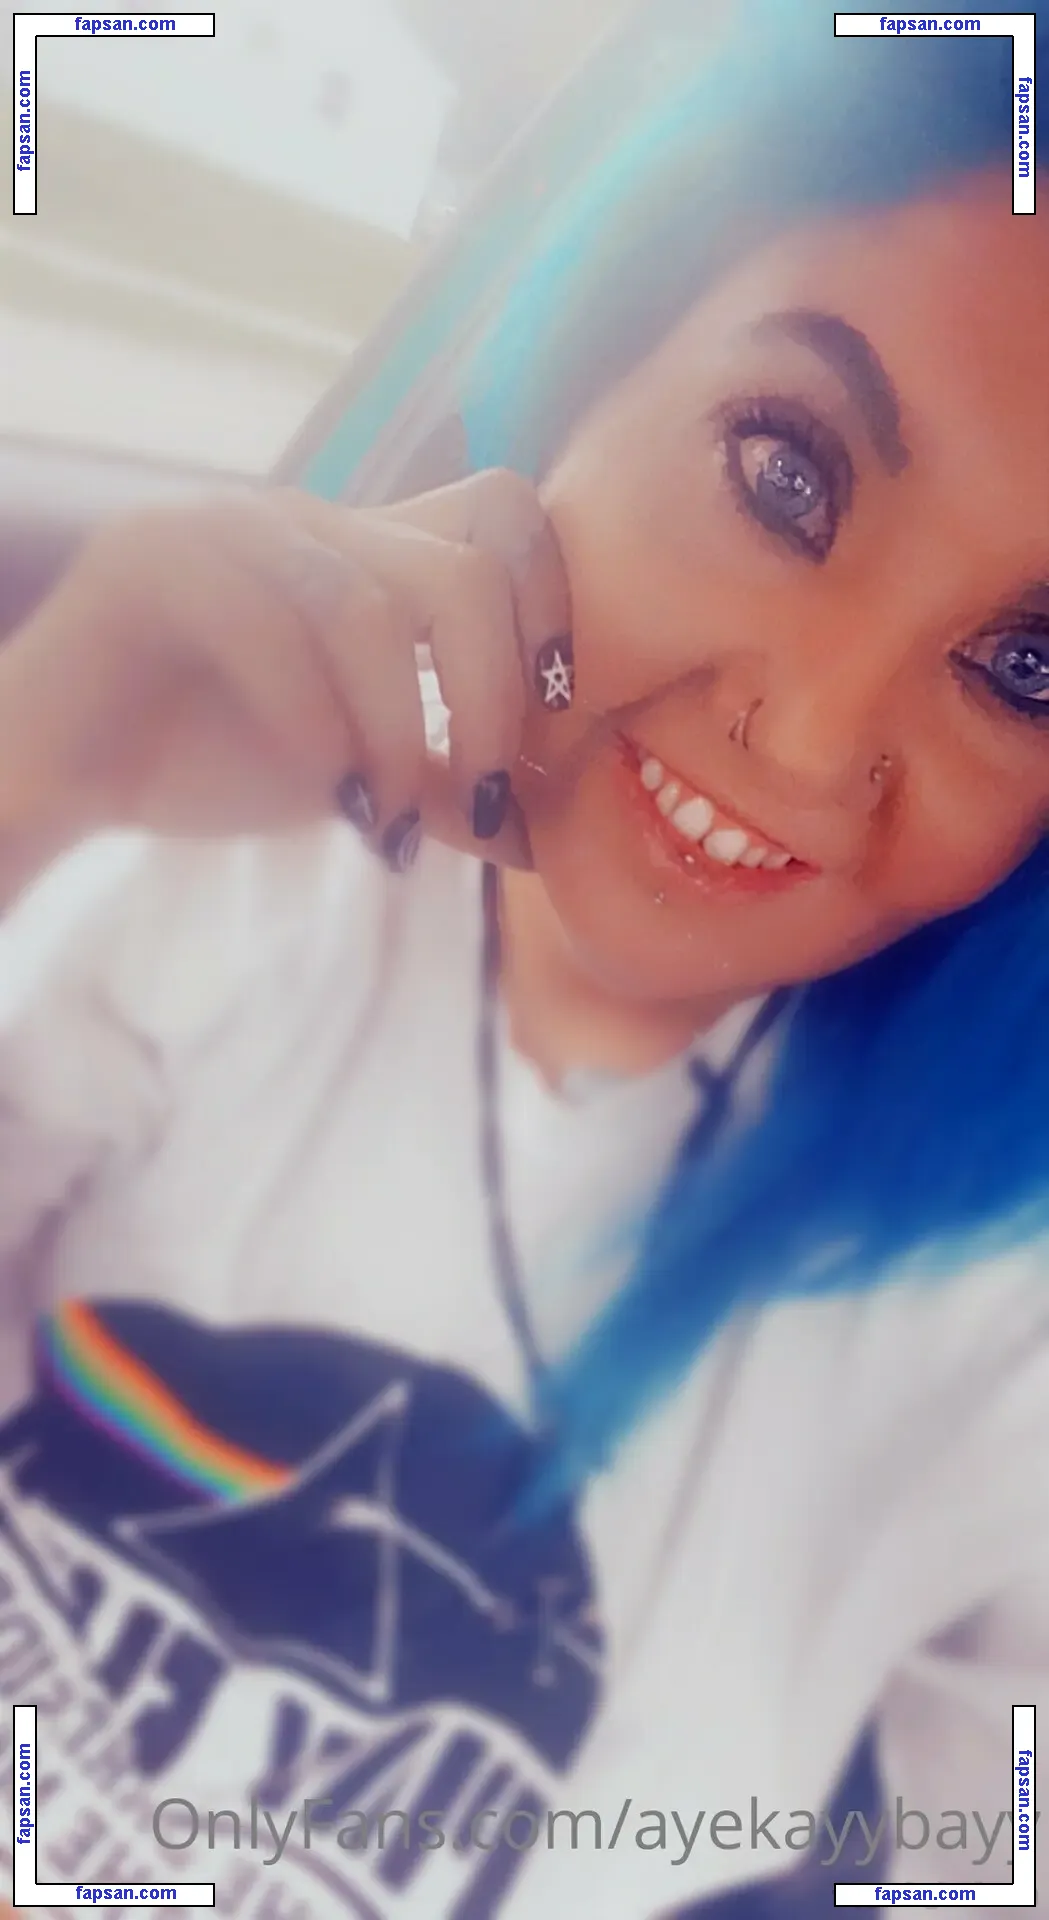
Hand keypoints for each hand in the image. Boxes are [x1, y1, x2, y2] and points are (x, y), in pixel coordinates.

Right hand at [0, 470, 572, 870]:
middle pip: (472, 562)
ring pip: (378, 605)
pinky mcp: (156, 561)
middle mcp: (314, 518)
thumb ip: (447, 781)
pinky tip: (327, 796)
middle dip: (497, 700)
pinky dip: (319, 727)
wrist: (60, 776)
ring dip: (403, 735)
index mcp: (372, 549)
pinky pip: (273, 627)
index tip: (550, 733)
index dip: (556, 620)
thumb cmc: (210, 762)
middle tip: (485, 804)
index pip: (507, 520)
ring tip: (387, 825)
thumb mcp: (360, 775)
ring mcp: (232, 526)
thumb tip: (544, 831)